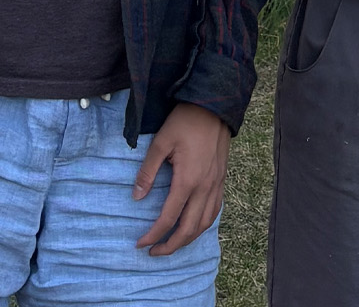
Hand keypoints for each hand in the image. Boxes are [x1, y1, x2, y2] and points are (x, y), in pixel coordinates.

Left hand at [133, 102, 229, 255]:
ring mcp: (216, 185)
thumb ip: (147, 172)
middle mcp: (205, 188)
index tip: (140, 243)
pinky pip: (214, 212)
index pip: (169, 217)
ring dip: (188, 239)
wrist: (213, 107)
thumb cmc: (184, 122)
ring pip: (204, 224)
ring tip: (171, 244)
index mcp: (188, 180)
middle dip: (171, 245)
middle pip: (189, 229)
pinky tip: (193, 226)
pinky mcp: (222, 180)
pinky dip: (202, 225)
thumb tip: (137, 197)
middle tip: (153, 252)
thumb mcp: (160, 143)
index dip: (154, 234)